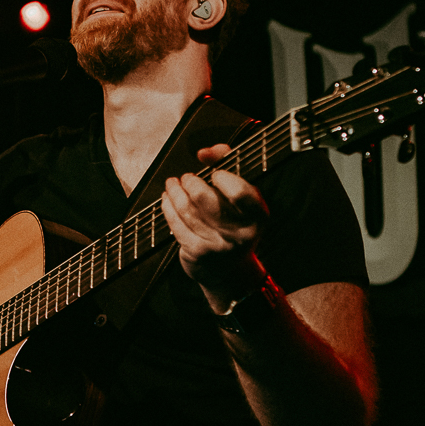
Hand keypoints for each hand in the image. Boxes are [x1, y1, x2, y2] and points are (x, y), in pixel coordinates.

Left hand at [161, 143, 269, 307]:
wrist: (230, 272)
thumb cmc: (235, 225)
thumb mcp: (242, 198)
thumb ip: (227, 166)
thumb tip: (204, 153)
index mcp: (257, 215)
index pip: (240, 193)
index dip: (223, 178)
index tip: (215, 174)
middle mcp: (240, 232)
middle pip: (206, 199)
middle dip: (190, 182)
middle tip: (186, 178)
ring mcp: (217, 244)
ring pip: (187, 209)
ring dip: (174, 192)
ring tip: (172, 184)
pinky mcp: (197, 252)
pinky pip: (176, 223)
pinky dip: (168, 207)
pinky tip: (167, 199)